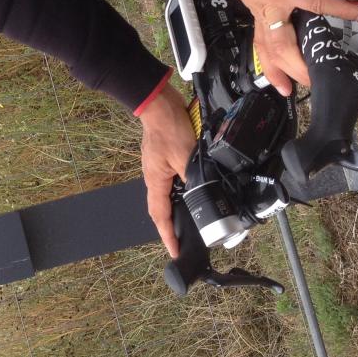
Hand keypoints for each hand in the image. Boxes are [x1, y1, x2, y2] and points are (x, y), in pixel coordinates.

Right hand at [138, 87, 196, 257]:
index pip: (160, 216)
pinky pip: (172, 182)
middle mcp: (154, 177)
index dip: (168, 236)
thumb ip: (194, 177)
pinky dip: (180, 192)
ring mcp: (159, 167)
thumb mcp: (185, 156)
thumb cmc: (168, 127)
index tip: (175, 252)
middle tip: (183, 240)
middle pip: (161, 209)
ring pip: (167, 196)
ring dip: (176, 209)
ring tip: (189, 221)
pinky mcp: (166, 158)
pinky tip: (190, 191)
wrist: (160, 104)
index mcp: (155, 181)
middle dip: (171, 227)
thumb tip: (203, 194)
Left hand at [215, 0, 357, 95]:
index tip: (284, 83)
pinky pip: (315, 3)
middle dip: (288, 73)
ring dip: (302, 62)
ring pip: (286, 43)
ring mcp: (274, 5)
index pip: (269, 43)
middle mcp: (266, 14)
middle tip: (302, 88)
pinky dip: (338, 9)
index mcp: (262, 12)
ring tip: (320, 74)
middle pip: (275, 52)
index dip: (277, 63)